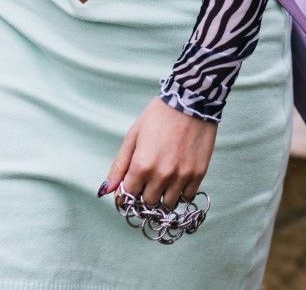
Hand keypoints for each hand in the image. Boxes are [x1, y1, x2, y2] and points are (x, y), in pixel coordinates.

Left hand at [101, 97, 217, 208]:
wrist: (192, 101)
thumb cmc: (159, 116)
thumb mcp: (133, 136)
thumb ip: (119, 165)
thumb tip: (106, 190)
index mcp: (141, 166)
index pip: (128, 196)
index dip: (126, 195)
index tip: (130, 191)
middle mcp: (161, 175)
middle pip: (148, 202)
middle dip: (144, 194)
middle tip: (147, 182)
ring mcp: (181, 176)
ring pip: (167, 204)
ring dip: (163, 196)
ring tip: (163, 182)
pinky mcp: (198, 174)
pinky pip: (187, 197)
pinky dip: (180, 193)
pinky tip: (177, 180)